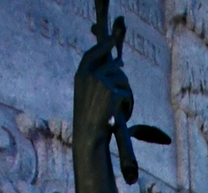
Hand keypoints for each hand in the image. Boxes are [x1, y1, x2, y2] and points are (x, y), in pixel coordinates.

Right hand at [74, 25, 132, 147]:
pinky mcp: (112, 93)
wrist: (89, 137)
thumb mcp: (88, 96)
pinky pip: (127, 93)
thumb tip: (117, 63)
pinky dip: (127, 104)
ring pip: (122, 79)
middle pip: (113, 66)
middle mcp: (90, 76)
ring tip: (117, 108)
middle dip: (120, 75)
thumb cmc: (89, 121)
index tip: (111, 40)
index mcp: (80, 76)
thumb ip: (96, 79)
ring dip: (125, 92)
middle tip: (121, 82)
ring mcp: (101, 83)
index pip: (92, 54)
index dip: (102, 46)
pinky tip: (119, 115)